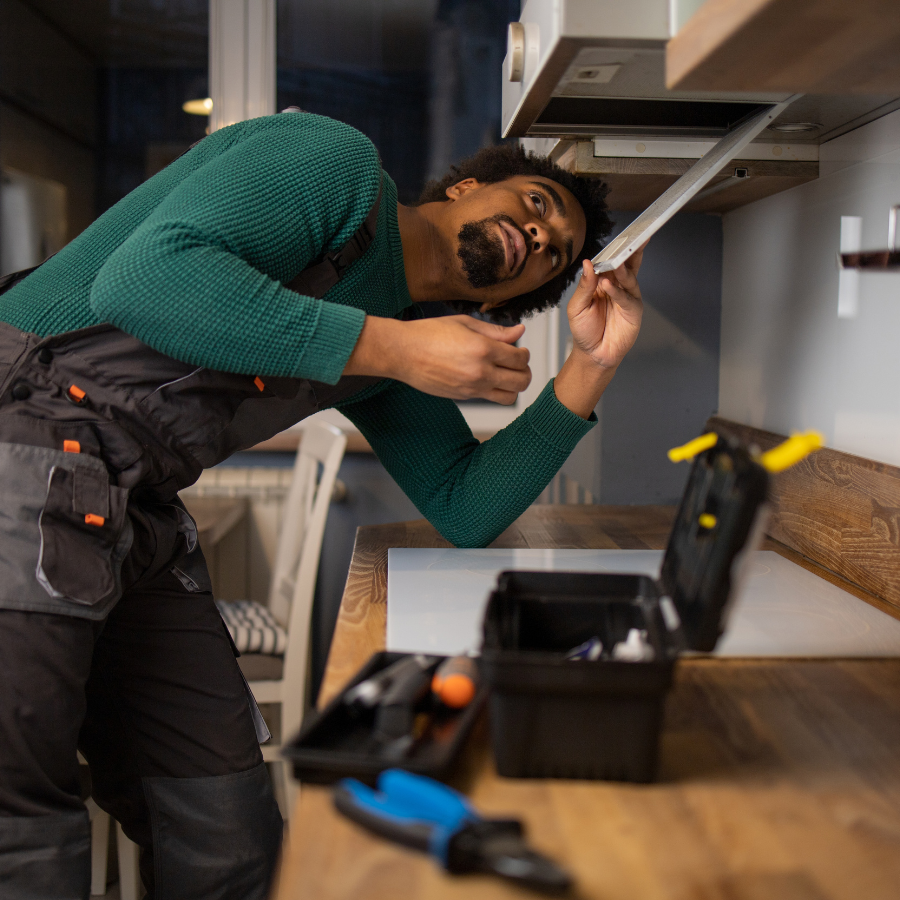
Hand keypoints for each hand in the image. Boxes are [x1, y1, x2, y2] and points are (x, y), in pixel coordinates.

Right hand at [344, 314, 530, 404]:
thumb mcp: (465, 324)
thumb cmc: (428, 333)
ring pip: (511, 396)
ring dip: (514, 386)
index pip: (520, 358)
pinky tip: (489, 379)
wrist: (403, 352)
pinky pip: (492, 399)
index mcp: (482, 348)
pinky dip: (497, 392)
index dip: (524, 353)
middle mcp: (480, 371)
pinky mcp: (464, 397)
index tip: (519, 349)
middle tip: (517, 363)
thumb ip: (495, 330)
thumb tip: (519, 331)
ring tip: (507, 375)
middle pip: (521, 380)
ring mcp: (472, 387)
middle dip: (525, 371)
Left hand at [567, 244, 644, 369]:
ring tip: (617, 263)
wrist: (592, 354)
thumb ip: (584, 286)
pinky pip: (626, 298)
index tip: (619, 235)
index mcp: (602, 282)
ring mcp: (626, 298)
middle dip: (631, 251)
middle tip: (634, 237)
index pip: (610, 262)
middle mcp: (617, 287)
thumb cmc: (584, 330)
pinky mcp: (633, 311)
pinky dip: (617, 291)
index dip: (613, 249)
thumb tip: (588, 263)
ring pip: (629, 278)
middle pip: (626, 264)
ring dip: (624, 270)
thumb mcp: (577, 306)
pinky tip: (608, 285)